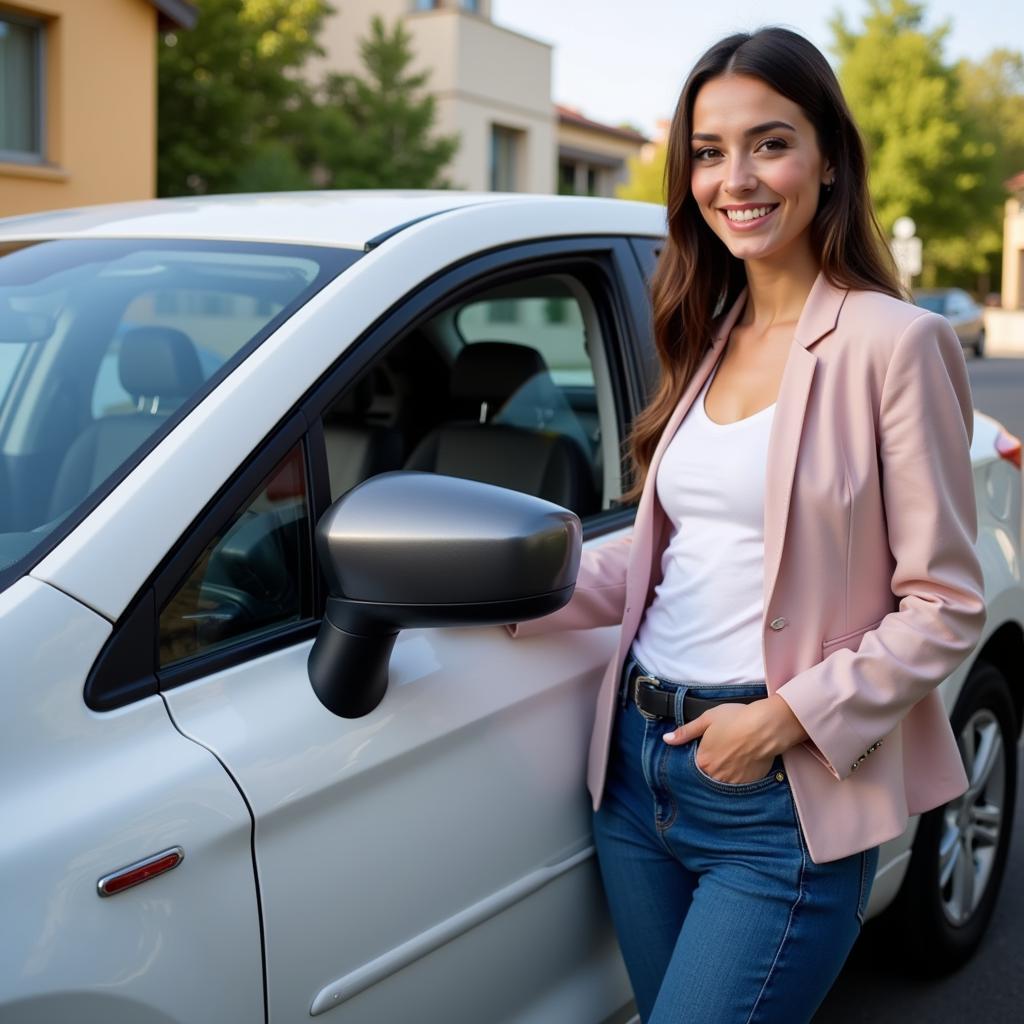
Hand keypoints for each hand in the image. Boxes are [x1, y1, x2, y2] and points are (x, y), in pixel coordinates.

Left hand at [661, 695, 808, 783]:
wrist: (766, 727)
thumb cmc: (736, 719)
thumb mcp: (707, 719)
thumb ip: (686, 732)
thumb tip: (667, 739)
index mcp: (702, 760)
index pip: (693, 766)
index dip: (699, 757)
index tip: (707, 749)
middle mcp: (715, 775)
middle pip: (707, 775)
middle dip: (711, 767)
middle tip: (722, 752)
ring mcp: (732, 782)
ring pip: (722, 781)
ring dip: (723, 773)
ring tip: (732, 757)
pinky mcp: (748, 784)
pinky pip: (738, 784)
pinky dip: (738, 776)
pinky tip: (743, 763)